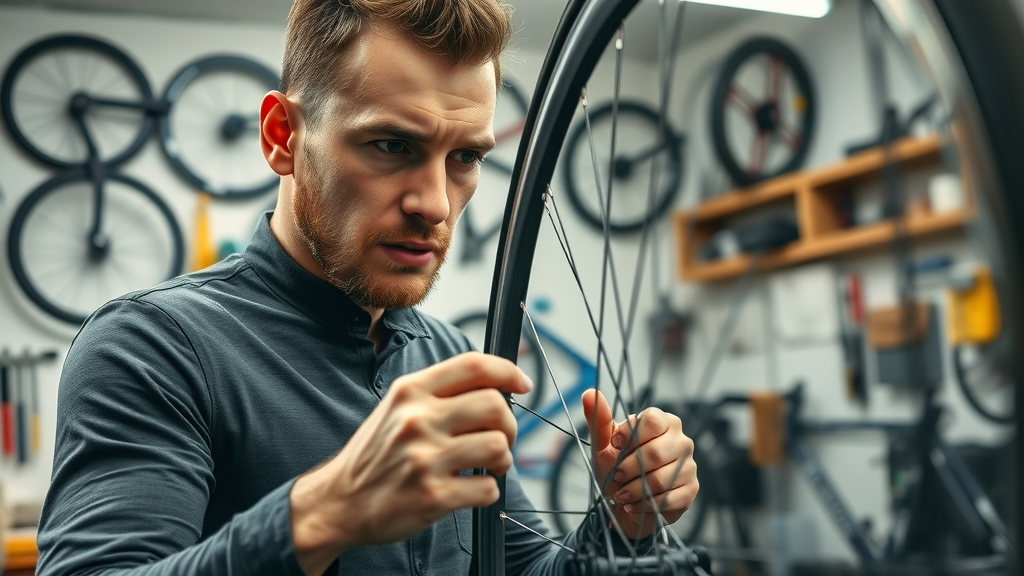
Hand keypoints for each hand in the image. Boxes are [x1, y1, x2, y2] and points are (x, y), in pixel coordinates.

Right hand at [290, 352, 531, 574]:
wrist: (340, 500)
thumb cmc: (376, 453)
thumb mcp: (397, 407)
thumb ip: (439, 392)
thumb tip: (495, 384)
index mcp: (411, 391)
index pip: (473, 365)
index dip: (507, 371)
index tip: (522, 384)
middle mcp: (417, 419)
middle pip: (494, 406)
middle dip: (509, 425)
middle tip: (500, 438)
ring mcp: (424, 458)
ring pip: (498, 446)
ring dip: (503, 459)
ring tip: (488, 466)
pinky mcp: (432, 495)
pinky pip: (487, 488)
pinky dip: (488, 491)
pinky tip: (470, 490)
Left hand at [581, 389, 696, 539]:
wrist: (624, 503)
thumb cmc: (616, 469)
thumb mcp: (604, 446)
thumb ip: (599, 420)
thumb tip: (589, 393)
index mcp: (663, 422)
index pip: (653, 420)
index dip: (630, 435)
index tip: (614, 446)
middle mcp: (681, 440)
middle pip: (655, 452)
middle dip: (628, 468)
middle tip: (616, 475)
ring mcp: (689, 465)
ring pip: (661, 479)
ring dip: (634, 490)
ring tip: (621, 494)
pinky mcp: (691, 490)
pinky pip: (669, 499)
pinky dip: (645, 504)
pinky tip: (634, 504)